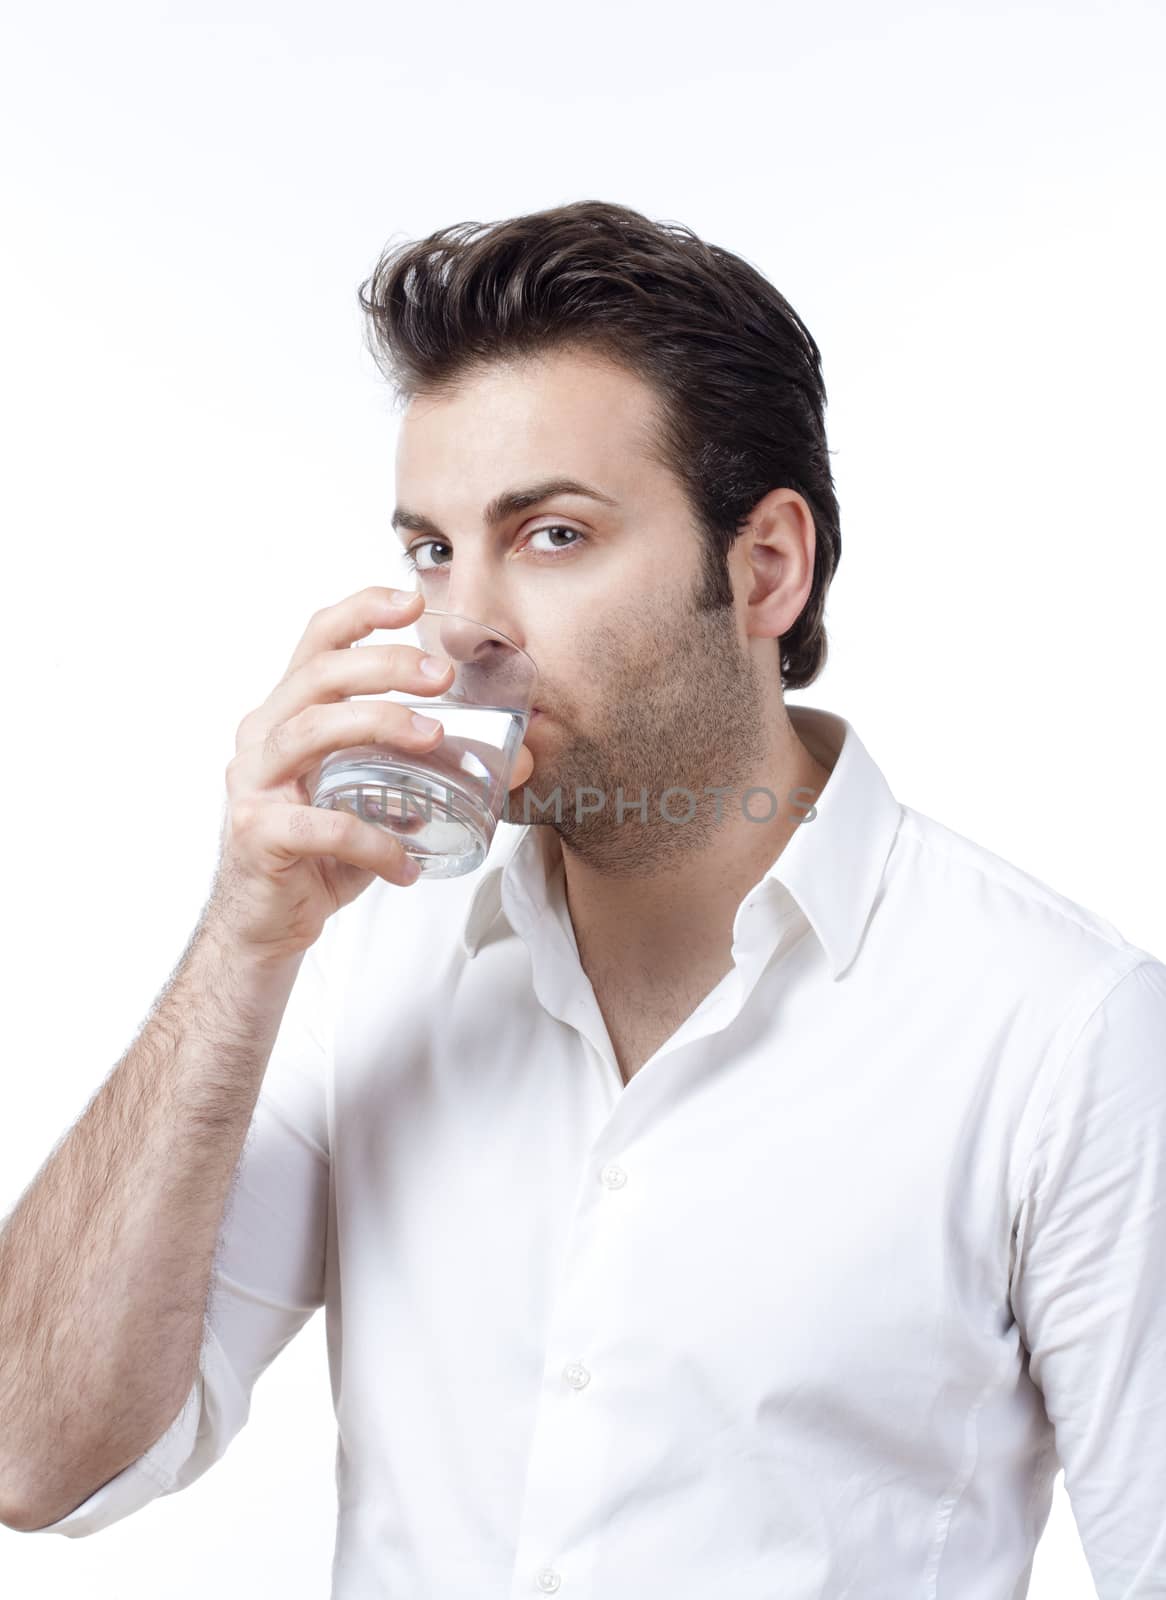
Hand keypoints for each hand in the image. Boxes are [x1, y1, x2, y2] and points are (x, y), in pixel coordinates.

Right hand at [203, 586, 525, 960]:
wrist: (266, 926)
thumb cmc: (323, 854)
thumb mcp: (379, 799)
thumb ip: (430, 773)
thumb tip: (517, 759)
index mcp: (287, 714)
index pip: (316, 641)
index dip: (361, 611)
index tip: (413, 600)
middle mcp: (262, 737)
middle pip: (317, 676)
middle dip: (385, 665)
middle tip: (443, 675)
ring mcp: (253, 784)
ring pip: (310, 731)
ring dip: (378, 725)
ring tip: (435, 740)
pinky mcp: (257, 834)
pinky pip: (322, 825)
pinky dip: (373, 840)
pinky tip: (408, 860)